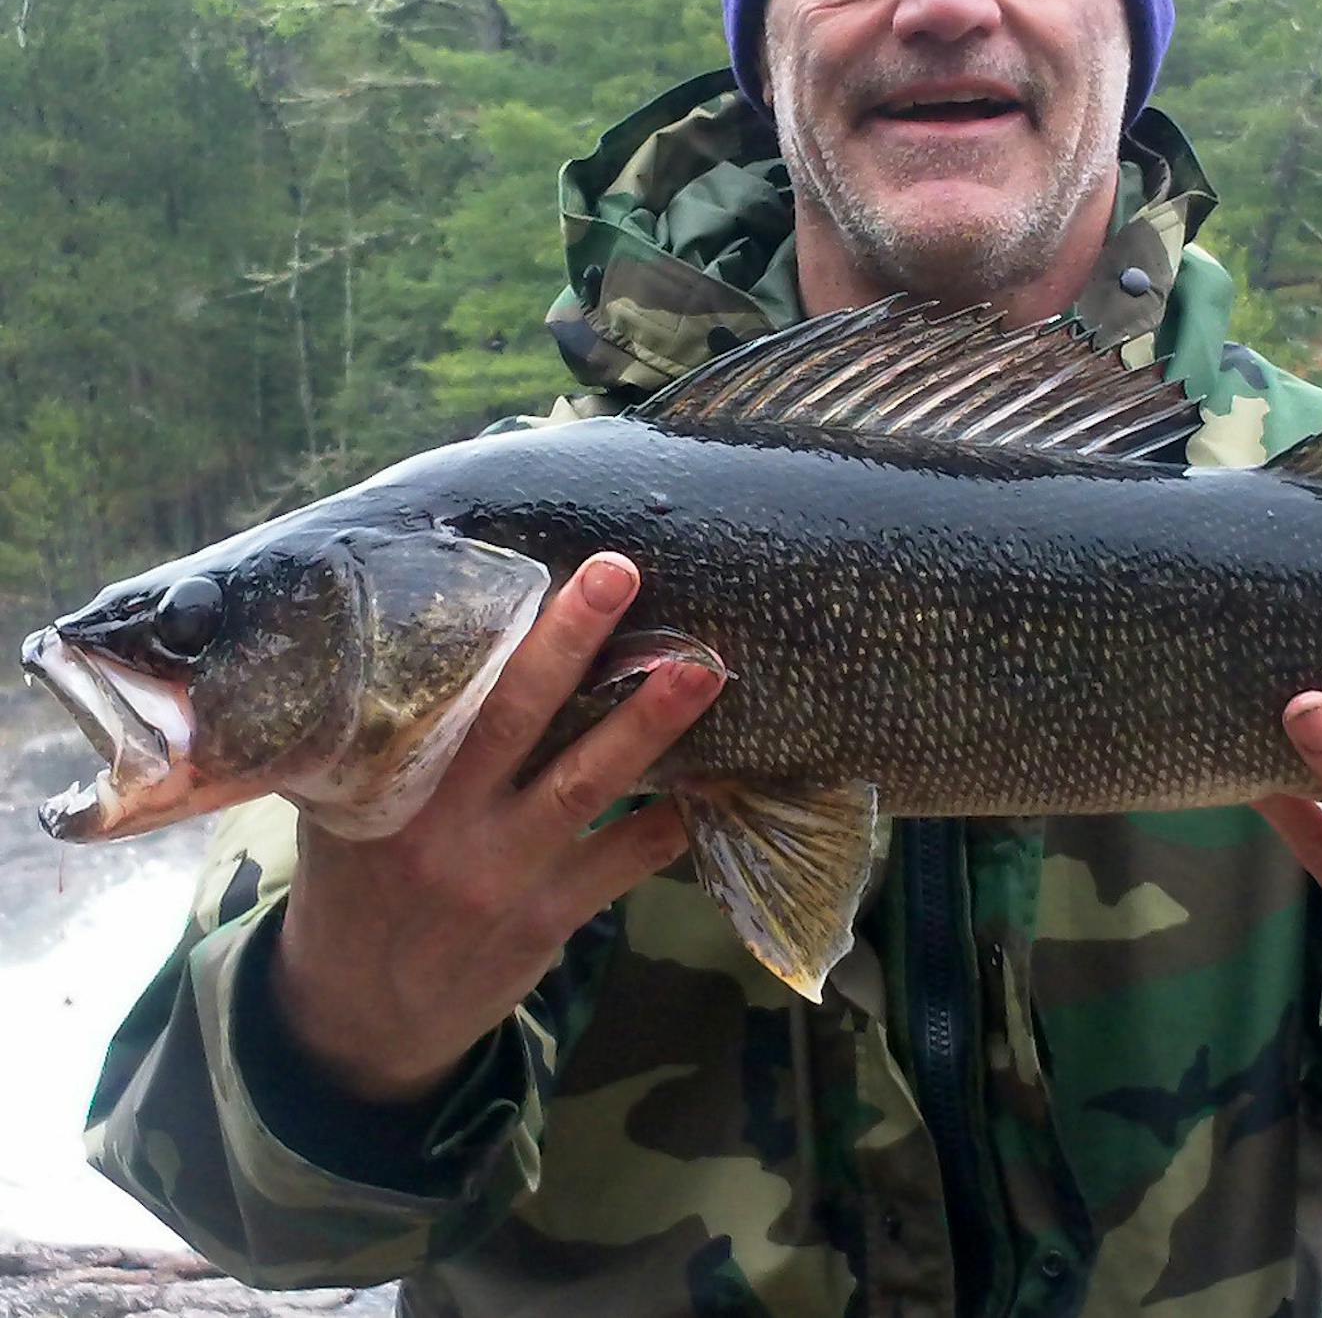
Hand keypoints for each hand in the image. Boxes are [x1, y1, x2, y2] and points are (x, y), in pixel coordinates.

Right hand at [270, 552, 724, 1104]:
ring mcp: (500, 874)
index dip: (494, 631)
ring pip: (585, 785)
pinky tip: (717, 781)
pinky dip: (669, 821)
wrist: (354, 1017)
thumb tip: (430, 638)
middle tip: (620, 572)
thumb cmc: (357, 884)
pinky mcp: (546, 919)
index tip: (539, 564)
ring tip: (703, 671)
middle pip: (515, 716)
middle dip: (570, 642)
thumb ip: (381, 740)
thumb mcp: (343, 808)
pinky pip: (622, 860)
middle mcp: (442, 823)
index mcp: (385, 784)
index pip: (444, 693)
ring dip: (648, 725)